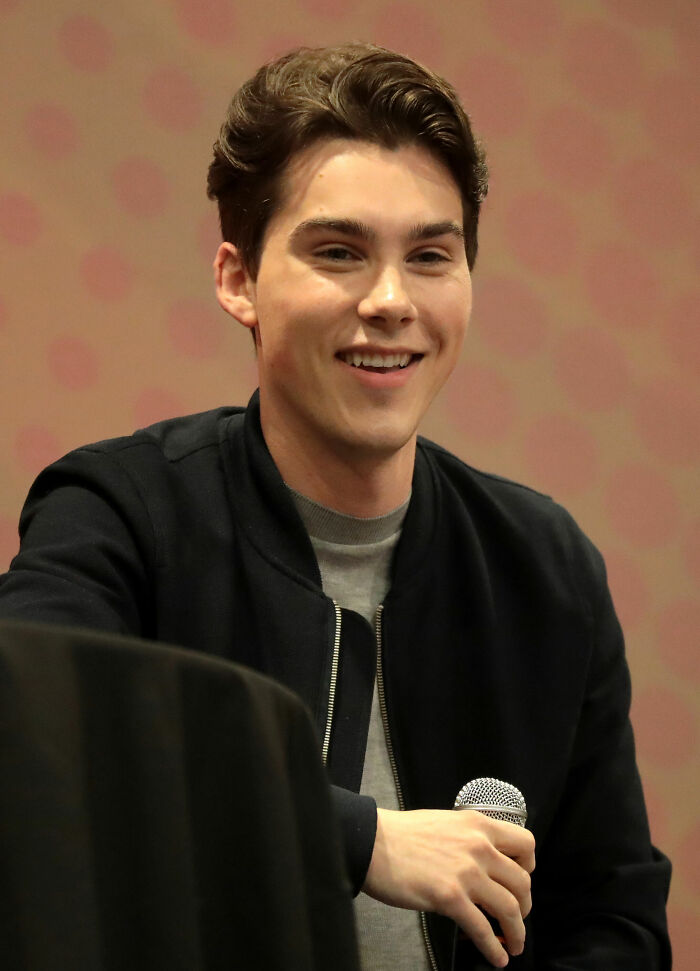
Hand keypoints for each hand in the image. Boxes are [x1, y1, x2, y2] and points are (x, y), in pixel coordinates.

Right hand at [362, 808, 534, 967]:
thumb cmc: (402, 834)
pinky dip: (494, 949)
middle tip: (518, 918)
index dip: (529, 867)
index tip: (520, 881)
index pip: (525, 844)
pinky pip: (483, 929)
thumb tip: (483, 863)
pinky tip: (496, 957)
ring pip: (510, 908)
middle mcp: (479, 847)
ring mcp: (466, 873)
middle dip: (525, 907)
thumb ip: (469, 839)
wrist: (373, 843)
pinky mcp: (450, 897)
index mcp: (478, 825)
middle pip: (523, 882)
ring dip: (517, 933)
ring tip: (513, 944)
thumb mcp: (446, 823)